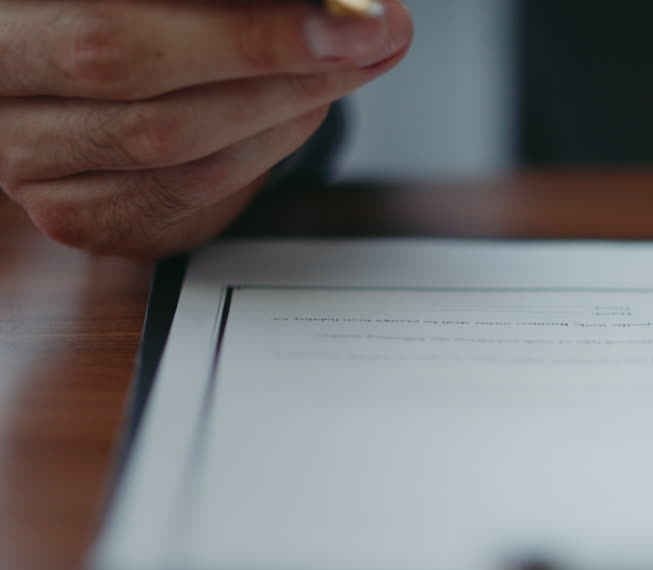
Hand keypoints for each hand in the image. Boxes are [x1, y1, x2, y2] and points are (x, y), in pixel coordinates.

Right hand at [0, 0, 412, 256]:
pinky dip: (264, 148)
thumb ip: (231, 0)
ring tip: (355, 64)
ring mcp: (24, 155)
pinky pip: (186, 191)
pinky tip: (304, 108)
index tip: (343, 11)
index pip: (110, 15)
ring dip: (284, 103)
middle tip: (367, 37)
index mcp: (7, 8)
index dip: (239, 24)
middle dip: (266, 51)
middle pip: (121, 62)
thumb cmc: (144, 23)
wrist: (101, 93)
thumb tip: (339, 4)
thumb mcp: (172, 1)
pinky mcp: (74, 214)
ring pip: (165, 137)